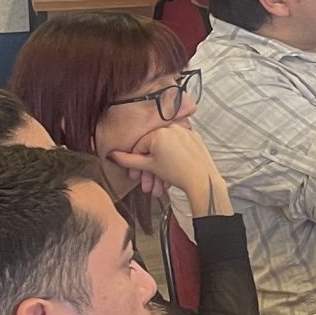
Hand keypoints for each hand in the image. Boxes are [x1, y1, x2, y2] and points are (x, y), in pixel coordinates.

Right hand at [107, 123, 228, 216]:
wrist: (203, 181)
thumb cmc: (178, 173)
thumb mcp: (148, 167)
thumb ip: (127, 160)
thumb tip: (112, 155)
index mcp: (159, 132)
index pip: (139, 147)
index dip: (135, 165)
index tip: (135, 175)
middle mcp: (173, 128)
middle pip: (153, 150)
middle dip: (149, 171)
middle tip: (147, 184)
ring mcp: (186, 133)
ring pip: (166, 151)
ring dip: (160, 170)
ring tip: (159, 186)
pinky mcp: (195, 139)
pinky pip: (178, 149)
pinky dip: (173, 161)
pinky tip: (171, 176)